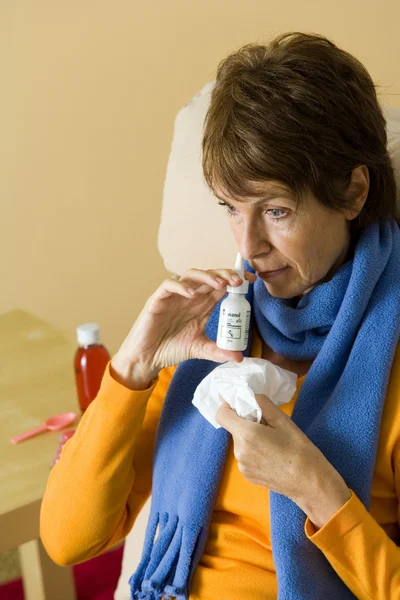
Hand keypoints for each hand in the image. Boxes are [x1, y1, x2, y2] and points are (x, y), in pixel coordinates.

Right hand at [112, 268, 256, 385]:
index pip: (221, 286)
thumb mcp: (200, 350)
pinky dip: (181, 287)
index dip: (235, 280)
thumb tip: (239, 357)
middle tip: (238, 281)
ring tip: (219, 284)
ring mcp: (174, 296)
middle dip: (225, 275)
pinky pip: (168, 285)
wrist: (147, 358)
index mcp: (202, 305)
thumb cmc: (171, 349)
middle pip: (209, 276)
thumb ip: (218, 351)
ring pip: (191, 275)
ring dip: (206, 276)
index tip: (250, 280)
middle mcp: (190, 297)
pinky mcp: (158, 300)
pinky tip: (192, 295)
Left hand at [216, 393, 350, 528]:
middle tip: (267, 424)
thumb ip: (262, 403)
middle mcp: (239, 452)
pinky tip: (271, 455)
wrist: (309, 483)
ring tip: (272, 442)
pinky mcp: (247, 476)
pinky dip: (253, 451)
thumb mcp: (283, 420)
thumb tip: (250, 396)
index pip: (221, 415)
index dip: (228, 406)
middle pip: (234, 428)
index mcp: (246, 435)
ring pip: (240, 442)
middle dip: (246, 422)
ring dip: (250, 437)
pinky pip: (245, 456)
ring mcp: (242, 466)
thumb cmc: (299, 449)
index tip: (242, 405)